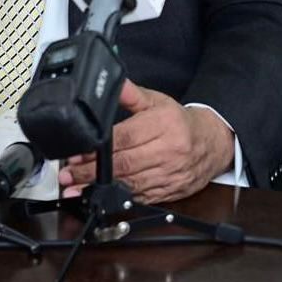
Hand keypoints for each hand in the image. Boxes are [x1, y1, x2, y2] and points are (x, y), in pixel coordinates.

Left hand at [58, 79, 234, 203]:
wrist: (212, 143)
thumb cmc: (180, 122)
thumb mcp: (157, 101)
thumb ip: (131, 94)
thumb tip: (111, 82)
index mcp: (164, 124)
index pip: (125, 137)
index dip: (98, 148)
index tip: (77, 153)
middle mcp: (168, 151)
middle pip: (124, 163)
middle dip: (92, 171)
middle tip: (68, 174)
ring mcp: (169, 174)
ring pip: (130, 184)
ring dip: (100, 189)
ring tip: (76, 188)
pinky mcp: (169, 191)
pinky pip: (141, 197)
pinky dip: (118, 199)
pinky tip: (100, 198)